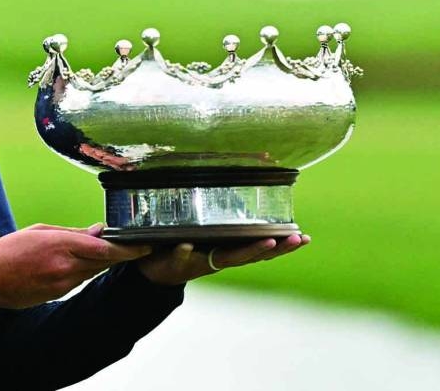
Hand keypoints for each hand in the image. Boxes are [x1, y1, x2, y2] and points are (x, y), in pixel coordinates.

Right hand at [0, 223, 151, 308]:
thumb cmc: (7, 251)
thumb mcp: (38, 230)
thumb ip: (71, 232)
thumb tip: (97, 231)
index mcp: (61, 247)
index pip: (105, 249)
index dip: (129, 249)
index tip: (146, 245)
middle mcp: (66, 268)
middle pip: (104, 262)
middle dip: (119, 253)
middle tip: (132, 243)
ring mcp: (63, 285)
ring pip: (92, 271)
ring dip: (100, 261)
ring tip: (103, 249)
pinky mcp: (58, 295)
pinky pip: (79, 280)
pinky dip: (83, 269)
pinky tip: (77, 262)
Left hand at [137, 234, 310, 285]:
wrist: (156, 271)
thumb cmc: (186, 246)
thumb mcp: (206, 233)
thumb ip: (220, 220)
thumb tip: (239, 190)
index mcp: (229, 250)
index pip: (261, 248)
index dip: (283, 245)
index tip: (305, 237)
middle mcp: (220, 258)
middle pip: (253, 255)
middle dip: (276, 247)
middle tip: (297, 239)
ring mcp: (201, 261)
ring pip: (226, 258)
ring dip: (246, 251)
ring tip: (266, 242)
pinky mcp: (177, 262)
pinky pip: (180, 255)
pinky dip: (184, 250)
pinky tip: (186, 244)